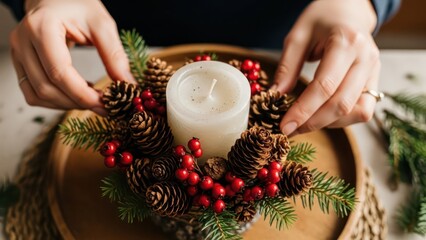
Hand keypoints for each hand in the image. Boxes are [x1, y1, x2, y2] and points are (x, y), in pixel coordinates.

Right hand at [9, 0, 132, 113]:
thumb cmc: (78, 5)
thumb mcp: (102, 24)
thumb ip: (114, 55)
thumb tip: (128, 85)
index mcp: (41, 27)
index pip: (59, 72)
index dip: (83, 94)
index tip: (107, 104)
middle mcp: (23, 41)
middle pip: (46, 88)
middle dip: (78, 102)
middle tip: (105, 106)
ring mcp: (18, 53)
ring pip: (37, 95)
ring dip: (67, 105)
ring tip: (92, 99)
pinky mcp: (20, 63)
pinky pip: (33, 93)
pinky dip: (56, 101)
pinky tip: (76, 94)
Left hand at [274, 0, 379, 134]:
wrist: (349, 10)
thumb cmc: (321, 19)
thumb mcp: (297, 36)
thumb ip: (287, 67)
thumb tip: (275, 96)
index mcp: (346, 42)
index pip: (325, 86)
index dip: (303, 110)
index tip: (285, 126)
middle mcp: (366, 58)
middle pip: (341, 103)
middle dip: (313, 122)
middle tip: (290, 131)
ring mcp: (374, 71)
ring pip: (357, 111)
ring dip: (329, 123)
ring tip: (304, 123)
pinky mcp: (375, 81)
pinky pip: (363, 110)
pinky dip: (342, 119)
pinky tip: (322, 116)